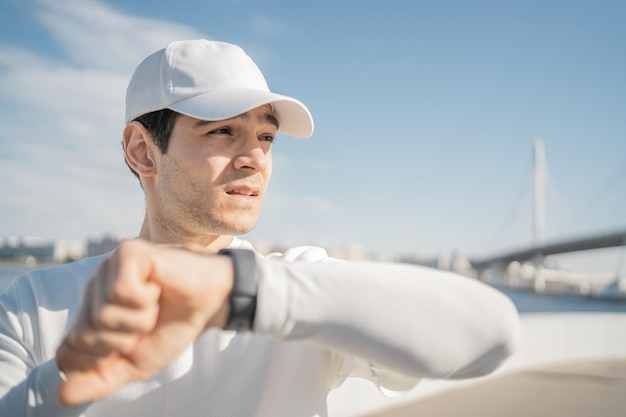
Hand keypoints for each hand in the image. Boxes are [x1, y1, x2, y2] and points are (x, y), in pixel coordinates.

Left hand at [55, 239, 233, 404]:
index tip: (130, 345)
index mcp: (90, 312)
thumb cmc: (173, 326)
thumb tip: (61, 394)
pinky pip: (120, 291)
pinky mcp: (128, 252)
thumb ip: (100, 379)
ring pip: (102, 314)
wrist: (211, 304)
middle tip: (146, 324)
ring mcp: (108, 268)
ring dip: (139, 320)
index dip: (102, 359)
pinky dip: (145, 300)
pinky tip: (157, 288)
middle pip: (84, 334)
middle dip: (122, 340)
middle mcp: (94, 288)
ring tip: (154, 305)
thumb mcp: (135, 363)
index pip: (67, 351)